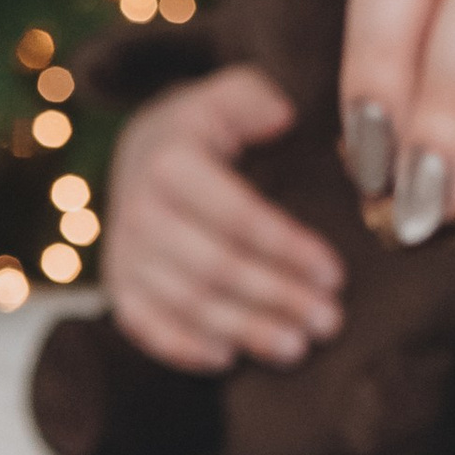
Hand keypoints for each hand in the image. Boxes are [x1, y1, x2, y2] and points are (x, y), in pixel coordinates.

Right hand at [102, 63, 346, 372]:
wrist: (139, 155)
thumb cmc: (205, 129)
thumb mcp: (229, 95)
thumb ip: (255, 97)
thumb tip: (283, 117)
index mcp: (171, 162)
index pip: (239, 216)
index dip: (289, 250)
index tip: (336, 274)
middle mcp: (140, 211)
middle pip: (217, 269)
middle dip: (278, 299)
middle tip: (329, 322)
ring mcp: (125, 254)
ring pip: (189, 304)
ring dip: (246, 331)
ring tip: (296, 348)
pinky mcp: (118, 288)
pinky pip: (147, 328)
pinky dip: (186, 348)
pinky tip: (229, 359)